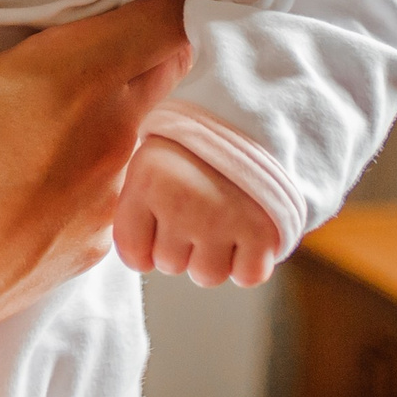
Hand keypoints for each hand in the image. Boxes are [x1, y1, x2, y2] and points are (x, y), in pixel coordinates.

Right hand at [0, 0, 189, 396]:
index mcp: (78, 79)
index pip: (170, 18)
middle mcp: (115, 138)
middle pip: (171, 69)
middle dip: (161, 35)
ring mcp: (111, 198)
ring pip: (157, 129)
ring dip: (141, 99)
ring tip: (109, 74)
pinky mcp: (95, 245)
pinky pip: (131, 187)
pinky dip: (117, 161)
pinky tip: (74, 154)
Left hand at [112, 136, 279, 286]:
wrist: (253, 120)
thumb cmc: (192, 151)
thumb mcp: (152, 162)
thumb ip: (134, 208)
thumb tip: (138, 260)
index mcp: (149, 180)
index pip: (134, 255)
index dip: (147, 246)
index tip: (159, 220)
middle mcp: (182, 201)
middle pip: (171, 265)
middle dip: (182, 245)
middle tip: (198, 207)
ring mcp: (223, 217)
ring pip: (207, 275)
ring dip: (215, 255)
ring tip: (222, 214)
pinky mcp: (262, 232)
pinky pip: (248, 276)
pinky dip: (250, 261)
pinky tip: (247, 228)